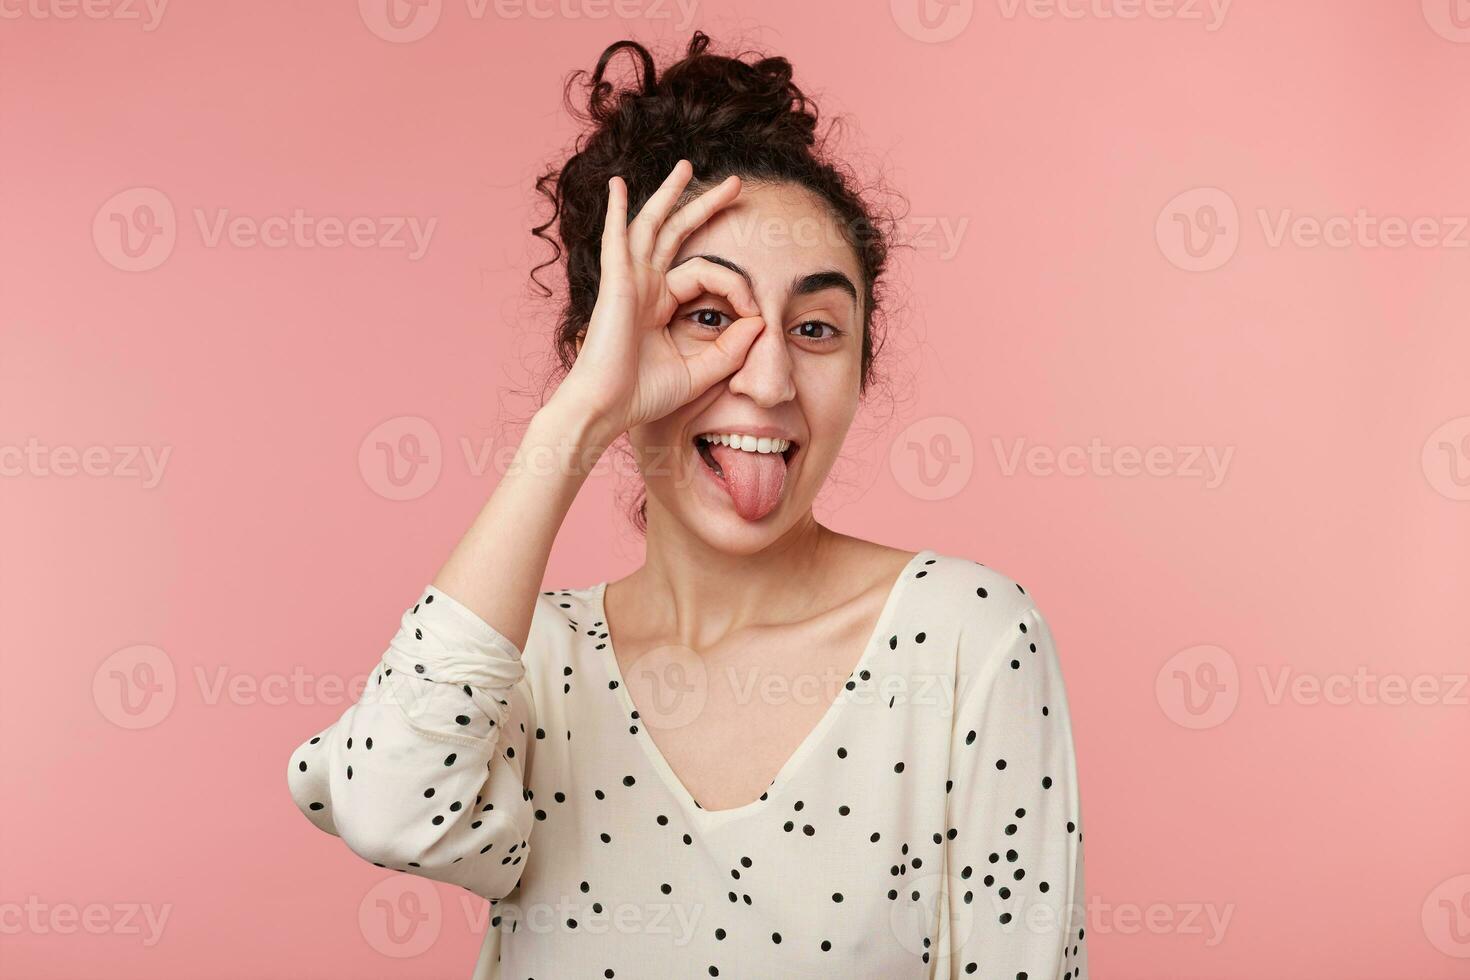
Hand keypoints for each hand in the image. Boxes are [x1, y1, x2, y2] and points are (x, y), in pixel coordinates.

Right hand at [552, 159, 765, 439]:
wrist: (606, 410)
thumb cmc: (642, 396)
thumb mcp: (700, 372)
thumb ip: (731, 349)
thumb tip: (762, 321)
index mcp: (661, 303)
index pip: (708, 274)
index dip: (738, 287)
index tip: (758, 314)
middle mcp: (645, 286)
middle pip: (678, 233)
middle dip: (706, 206)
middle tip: (735, 184)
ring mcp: (629, 282)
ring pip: (652, 225)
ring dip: (669, 194)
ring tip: (686, 166)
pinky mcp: (616, 285)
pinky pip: (617, 240)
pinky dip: (617, 212)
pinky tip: (618, 186)